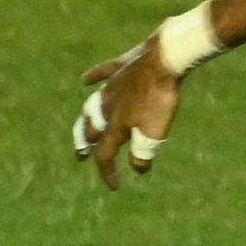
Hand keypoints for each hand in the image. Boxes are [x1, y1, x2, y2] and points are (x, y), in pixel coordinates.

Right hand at [72, 34, 185, 189]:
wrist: (164, 59)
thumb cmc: (161, 98)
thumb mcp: (155, 131)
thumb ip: (144, 151)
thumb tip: (138, 168)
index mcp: (116, 125)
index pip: (105, 155)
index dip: (107, 172)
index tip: (115, 186)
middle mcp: (108, 106)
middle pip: (91, 129)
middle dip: (85, 145)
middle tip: (81, 155)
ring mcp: (112, 85)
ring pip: (93, 105)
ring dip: (87, 118)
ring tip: (83, 125)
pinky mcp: (121, 66)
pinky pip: (102, 73)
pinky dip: (93, 78)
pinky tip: (85, 80)